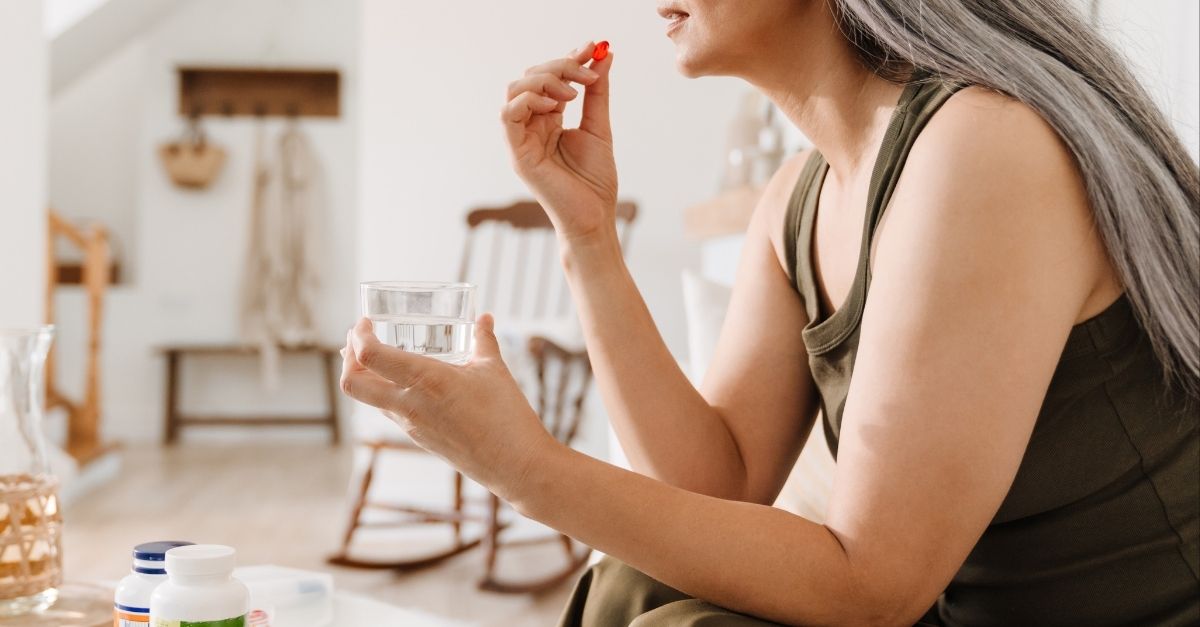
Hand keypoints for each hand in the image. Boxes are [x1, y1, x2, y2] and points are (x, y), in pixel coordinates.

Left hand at [340, 315, 556, 499]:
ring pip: (368, 400)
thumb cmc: (507, 415)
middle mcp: (409, 405)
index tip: (365, 322)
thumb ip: (484, 339)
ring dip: (362, 376)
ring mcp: (411, 425)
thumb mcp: (494, 369)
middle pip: (352, 384)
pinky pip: (389, 412)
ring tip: (373, 357)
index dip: (358, 336)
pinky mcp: (419, 439)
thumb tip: (484, 317)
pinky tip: (403, 383)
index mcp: (425, 380)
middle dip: (347, 358)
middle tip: (357, 338)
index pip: (370, 356)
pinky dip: (384, 392)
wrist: (515, 465)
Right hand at [503, 41, 617, 240]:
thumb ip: (598, 92)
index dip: (568, 58)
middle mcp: (531, 126)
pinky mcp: (517, 153)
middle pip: (530, 77)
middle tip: (587, 71)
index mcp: (549, 119)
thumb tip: (604, 55)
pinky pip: (508, 114)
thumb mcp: (599, 127)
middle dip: (560, 66)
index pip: (550, 78)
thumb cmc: (595, 181)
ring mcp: (521, 139)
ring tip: (573, 92)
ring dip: (544, 80)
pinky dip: (530, 100)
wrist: (594, 218)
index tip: (592, 47)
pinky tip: (556, 106)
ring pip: (515, 89)